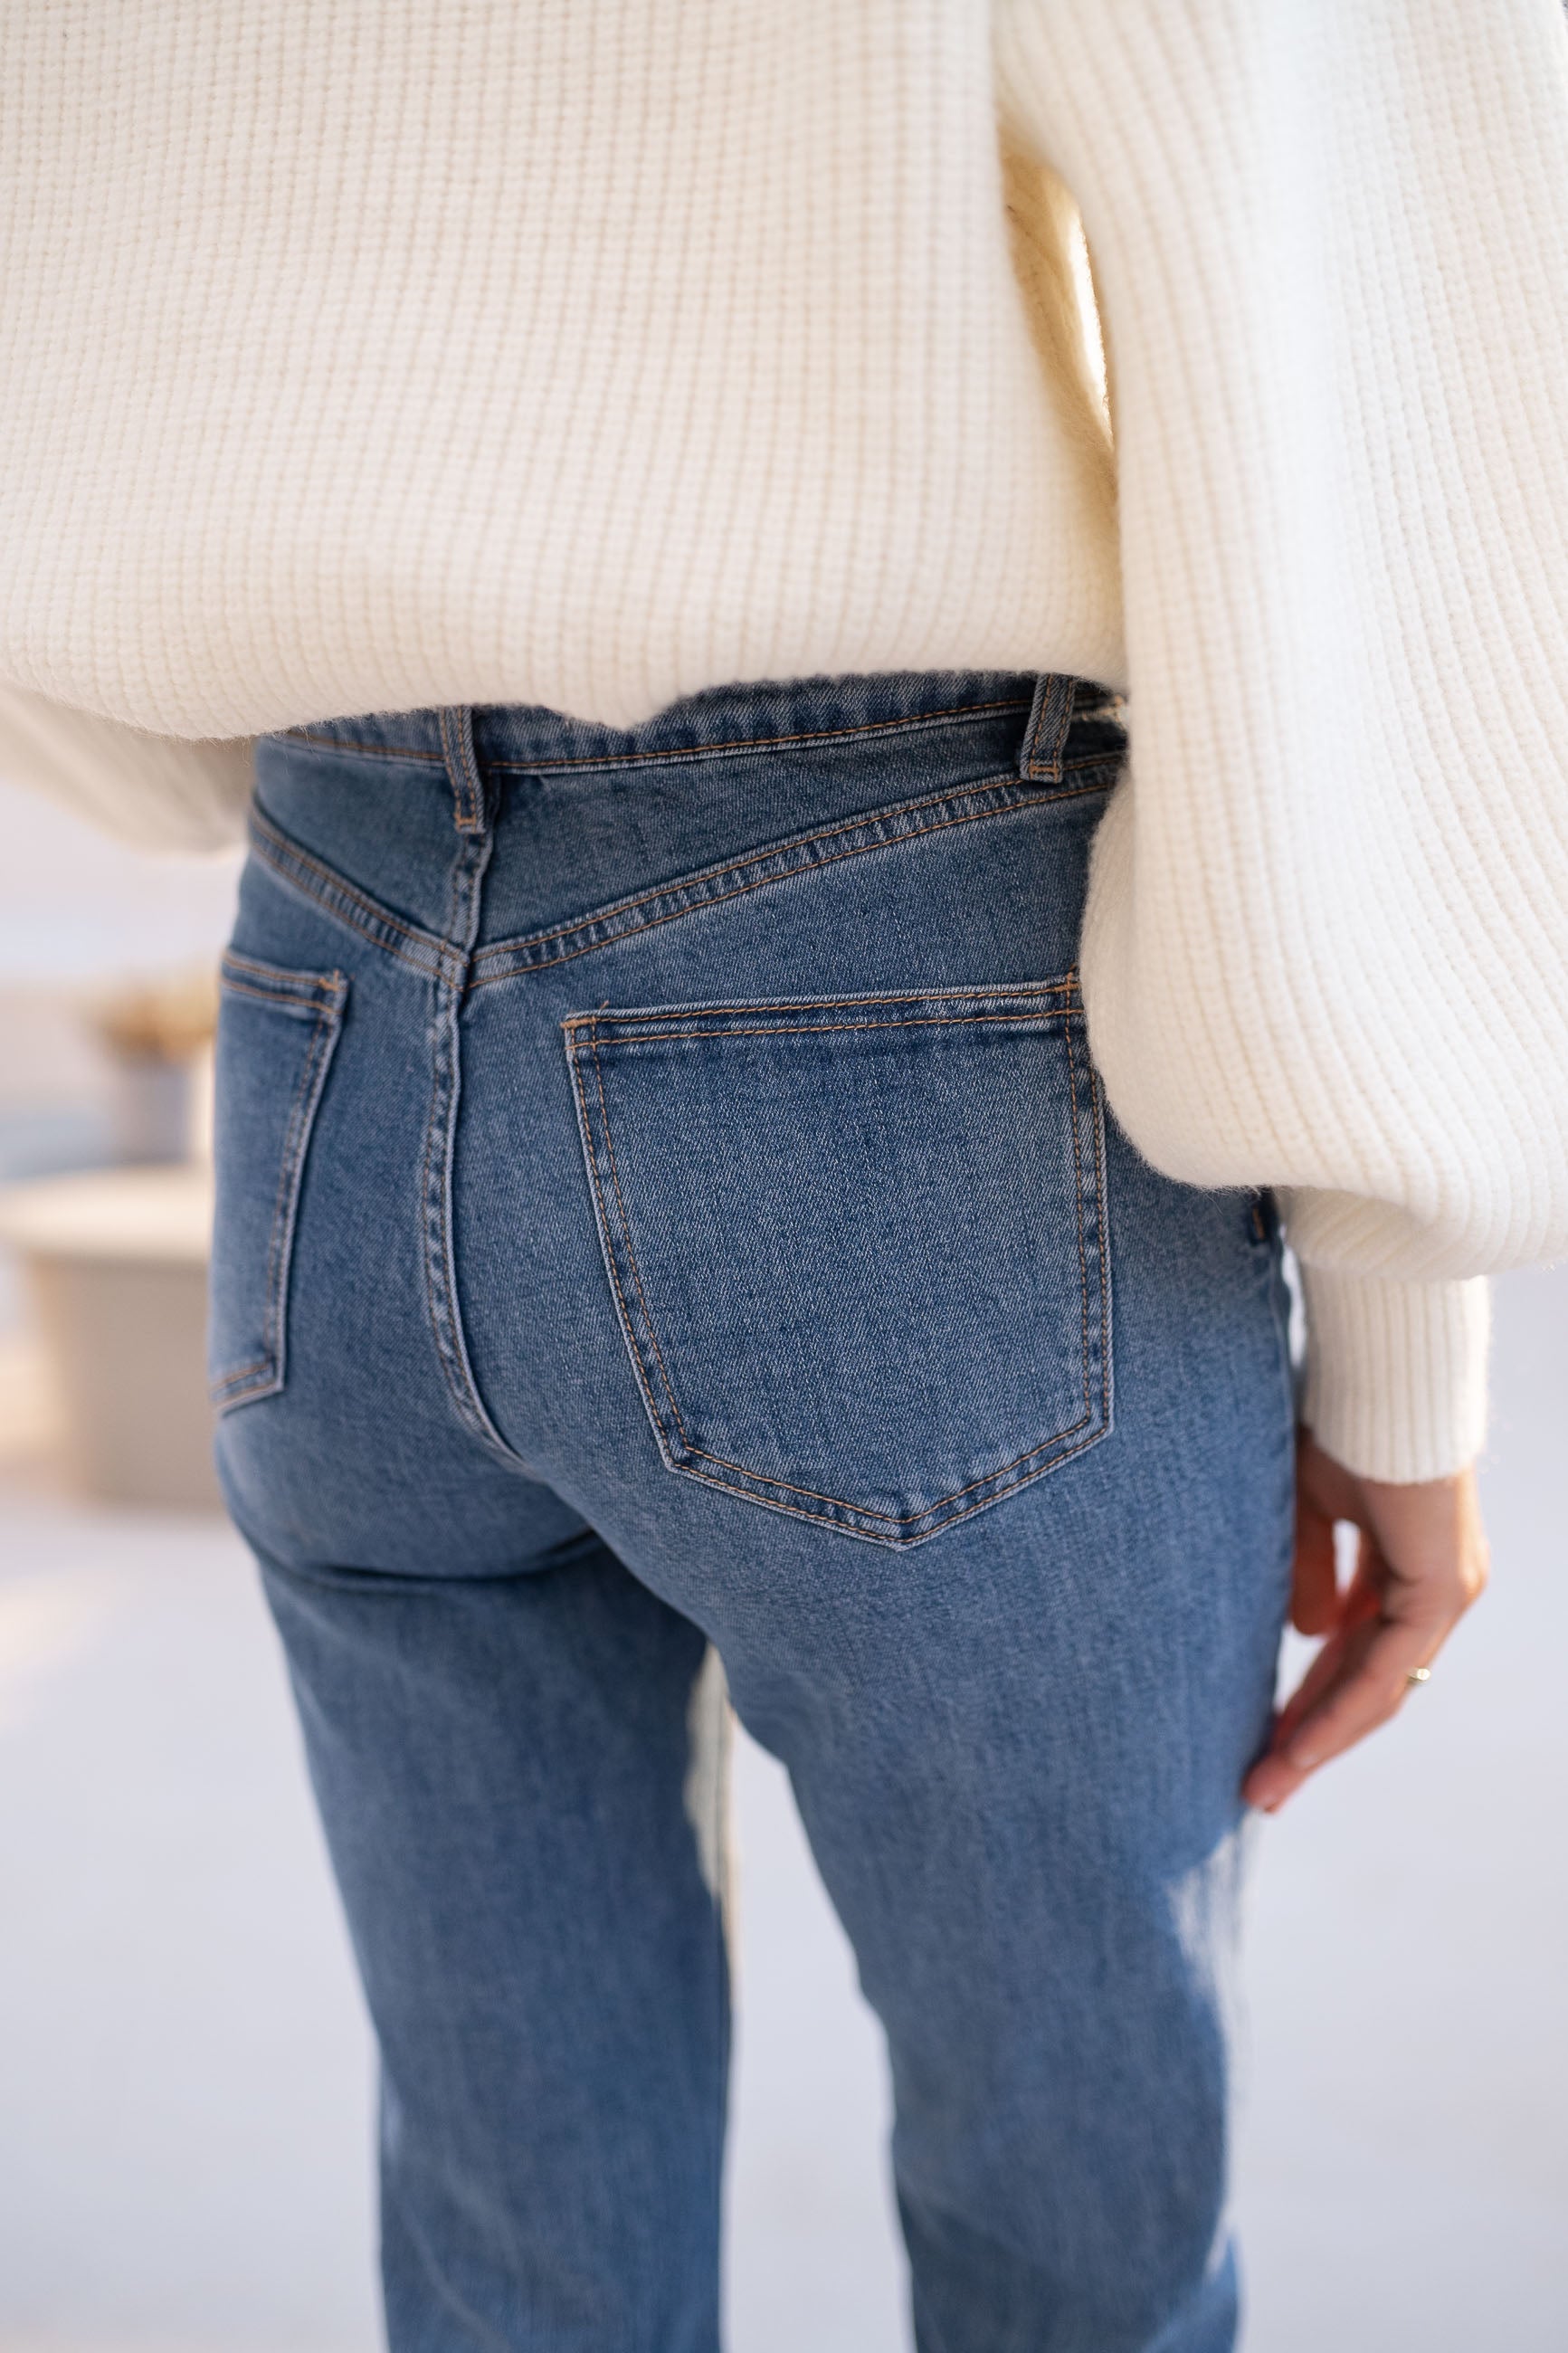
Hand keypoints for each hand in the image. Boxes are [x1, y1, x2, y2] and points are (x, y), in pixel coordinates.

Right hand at [1242, 1429, 1488, 1813]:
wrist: (1381, 1376)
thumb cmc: (1338, 1423)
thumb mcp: (1304, 1507)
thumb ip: (1308, 1570)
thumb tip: (1305, 1633)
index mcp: (1408, 1568)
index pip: (1356, 1654)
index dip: (1309, 1701)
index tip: (1260, 1743)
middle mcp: (1436, 1589)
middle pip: (1368, 1686)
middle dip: (1309, 1740)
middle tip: (1258, 1790)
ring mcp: (1444, 1594)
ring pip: (1379, 1690)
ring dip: (1320, 1741)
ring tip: (1266, 1786)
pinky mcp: (1440, 1590)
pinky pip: (1388, 1669)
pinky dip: (1340, 1709)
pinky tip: (1300, 1745)